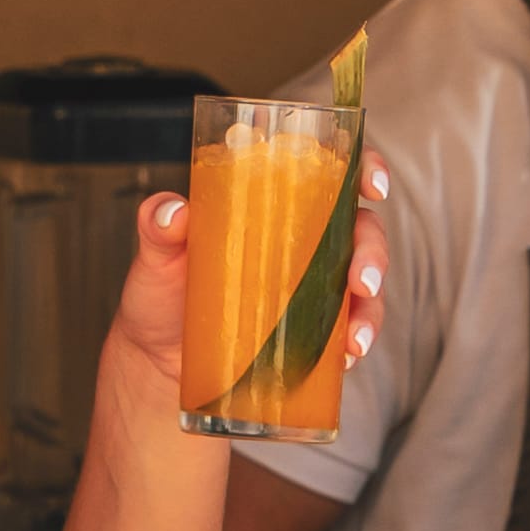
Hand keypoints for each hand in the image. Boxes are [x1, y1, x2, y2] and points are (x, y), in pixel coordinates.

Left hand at [106, 162, 393, 422]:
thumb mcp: (155, 257)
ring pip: (364, 282)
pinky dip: (355, 342)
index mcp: (273, 204)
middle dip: (373, 254)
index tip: (373, 187)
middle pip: (361, 229)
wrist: (158, 361)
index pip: (331, 172)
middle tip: (362, 283)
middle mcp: (304, 239)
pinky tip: (345, 360)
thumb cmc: (162, 295)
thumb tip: (173, 211)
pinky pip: (349, 330)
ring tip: (355, 340)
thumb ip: (157, 228)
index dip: (365, 169)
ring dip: (371, 309)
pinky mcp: (312, 329)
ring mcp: (312, 286)